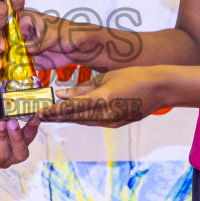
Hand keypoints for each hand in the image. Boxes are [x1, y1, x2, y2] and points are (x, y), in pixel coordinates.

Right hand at [0, 10, 86, 87]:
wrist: (79, 47)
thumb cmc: (68, 33)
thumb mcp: (53, 35)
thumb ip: (39, 42)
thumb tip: (25, 49)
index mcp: (24, 21)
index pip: (6, 27)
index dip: (0, 37)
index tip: (1, 48)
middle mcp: (20, 35)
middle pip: (3, 45)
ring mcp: (22, 49)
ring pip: (6, 59)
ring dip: (0, 71)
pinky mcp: (27, 62)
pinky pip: (15, 70)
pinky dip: (8, 78)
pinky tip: (2, 86)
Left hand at [0, 100, 38, 167]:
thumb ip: (8, 109)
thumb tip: (18, 103)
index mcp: (13, 144)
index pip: (27, 140)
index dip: (33, 130)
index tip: (36, 117)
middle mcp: (5, 154)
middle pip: (20, 154)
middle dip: (18, 139)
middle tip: (13, 123)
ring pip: (3, 154)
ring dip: (2, 137)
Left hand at [35, 68, 162, 126]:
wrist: (160, 88)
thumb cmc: (134, 76)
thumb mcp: (105, 78)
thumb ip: (82, 88)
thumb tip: (60, 93)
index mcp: (102, 99)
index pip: (72, 107)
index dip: (54, 111)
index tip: (40, 112)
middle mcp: (106, 114)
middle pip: (75, 118)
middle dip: (56, 117)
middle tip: (39, 116)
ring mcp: (113, 121)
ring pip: (83, 121)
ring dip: (67, 119)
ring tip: (51, 116)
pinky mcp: (117, 124)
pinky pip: (94, 122)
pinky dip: (81, 119)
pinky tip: (72, 116)